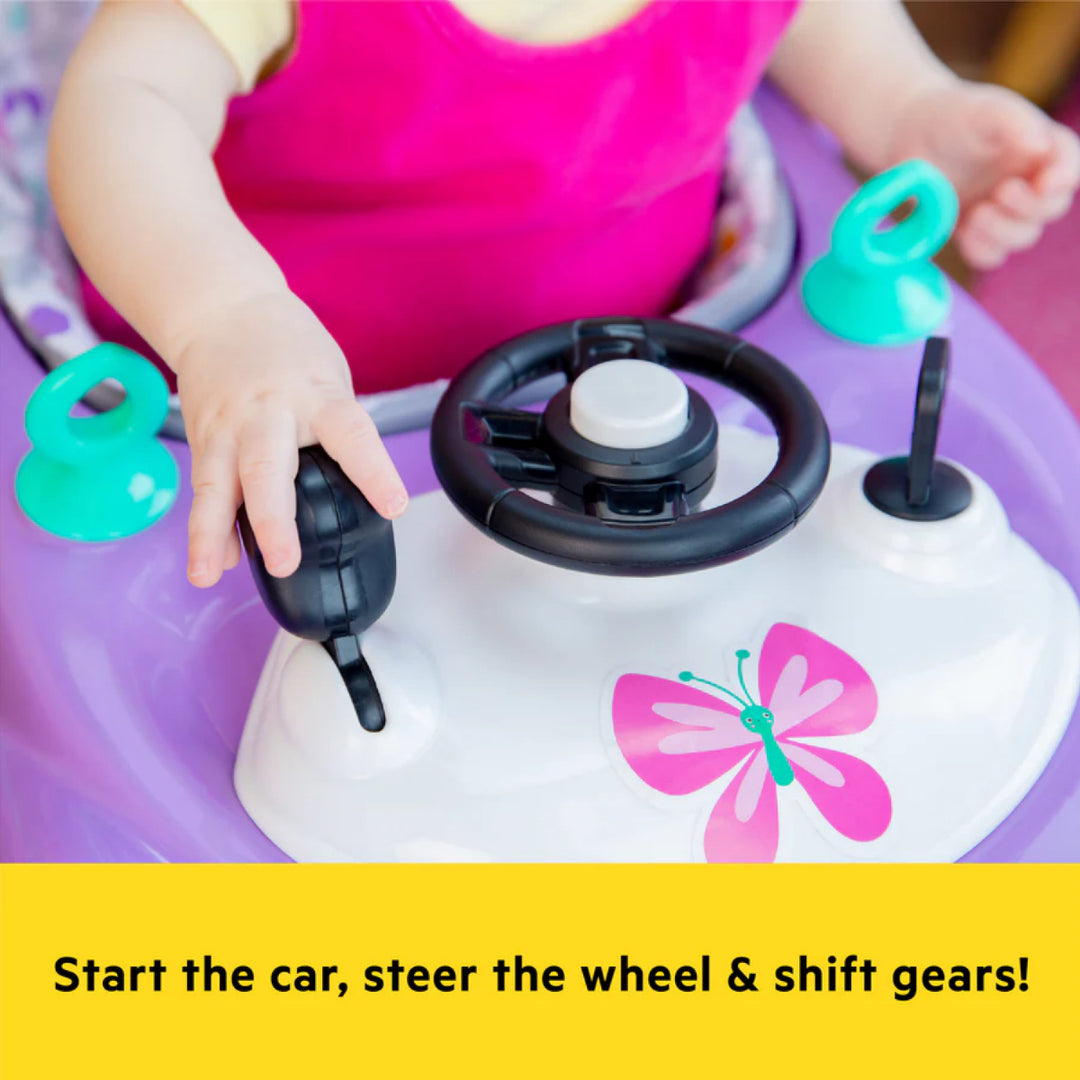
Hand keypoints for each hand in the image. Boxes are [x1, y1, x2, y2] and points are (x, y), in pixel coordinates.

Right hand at [176, 290, 408, 587]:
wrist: (222, 307)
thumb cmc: (290, 351)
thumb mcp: (331, 379)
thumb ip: (337, 436)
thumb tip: (353, 500)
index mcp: (317, 395)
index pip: (351, 435)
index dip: (374, 472)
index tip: (393, 506)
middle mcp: (269, 411)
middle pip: (268, 467)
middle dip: (275, 519)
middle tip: (285, 562)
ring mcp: (228, 425)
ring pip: (217, 483)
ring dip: (212, 533)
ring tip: (208, 573)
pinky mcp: (201, 436)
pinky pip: (203, 488)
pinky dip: (207, 527)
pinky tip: (211, 561)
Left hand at [887, 80, 1079, 269]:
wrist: (912, 137)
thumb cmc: (954, 116)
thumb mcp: (985, 111)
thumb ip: (1014, 123)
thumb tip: (1040, 145)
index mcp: (1043, 148)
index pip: (1069, 164)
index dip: (1063, 177)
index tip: (1044, 184)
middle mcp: (1030, 181)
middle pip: (1050, 209)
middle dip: (1027, 207)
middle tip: (998, 193)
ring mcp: (1004, 211)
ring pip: (1022, 236)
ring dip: (1002, 231)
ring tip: (975, 213)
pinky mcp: (977, 232)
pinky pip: (991, 255)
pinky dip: (981, 249)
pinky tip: (963, 233)